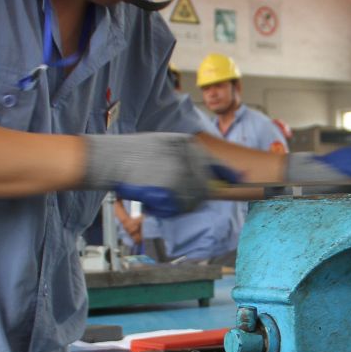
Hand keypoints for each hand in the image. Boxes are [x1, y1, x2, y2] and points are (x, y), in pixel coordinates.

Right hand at [84, 133, 231, 215]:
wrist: (111, 159)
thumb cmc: (132, 153)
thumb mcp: (162, 143)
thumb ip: (182, 154)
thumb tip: (202, 169)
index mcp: (186, 145)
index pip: (215, 163)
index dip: (228, 174)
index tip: (239, 180)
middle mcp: (187, 158)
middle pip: (204, 186)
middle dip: (195, 195)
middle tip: (175, 196)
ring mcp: (180, 173)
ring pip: (192, 199)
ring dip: (178, 203)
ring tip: (156, 195)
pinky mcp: (170, 189)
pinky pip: (177, 207)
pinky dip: (166, 208)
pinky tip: (152, 199)